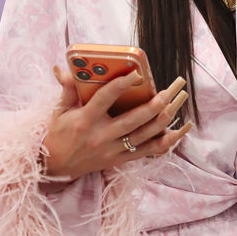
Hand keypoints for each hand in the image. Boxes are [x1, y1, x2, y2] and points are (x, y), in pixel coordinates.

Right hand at [42, 65, 191, 180]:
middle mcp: (101, 137)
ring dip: (165, 118)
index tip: (136, 73)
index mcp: (85, 120)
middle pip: (134, 120)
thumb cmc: (58, 133)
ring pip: (145, 135)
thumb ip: (68, 89)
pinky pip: (149, 151)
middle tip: (171, 90)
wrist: (55, 167)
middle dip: (155, 104)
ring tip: (178, 101)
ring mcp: (113, 151)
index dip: (121, 85)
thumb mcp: (60, 110)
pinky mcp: (120, 160)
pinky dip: (167, 141)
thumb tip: (67, 68)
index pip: (105, 99)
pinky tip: (181, 129)